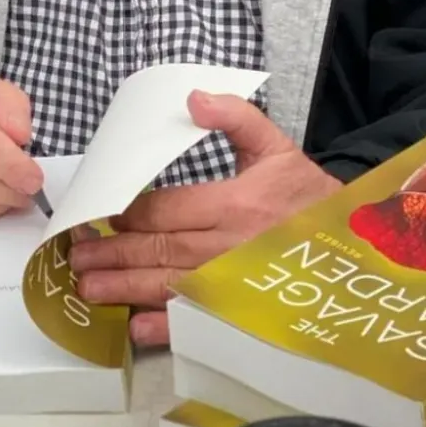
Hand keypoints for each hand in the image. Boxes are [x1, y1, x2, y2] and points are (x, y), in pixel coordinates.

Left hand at [69, 89, 339, 347]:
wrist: (350, 246)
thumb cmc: (305, 195)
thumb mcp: (275, 146)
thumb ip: (236, 118)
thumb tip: (193, 98)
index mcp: (235, 203)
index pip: (167, 208)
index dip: (129, 213)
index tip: (101, 214)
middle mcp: (229, 247)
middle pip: (159, 249)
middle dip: (113, 253)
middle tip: (75, 256)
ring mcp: (233, 285)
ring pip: (168, 286)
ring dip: (124, 289)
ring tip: (88, 287)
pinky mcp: (240, 313)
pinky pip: (197, 323)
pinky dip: (165, 328)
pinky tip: (136, 327)